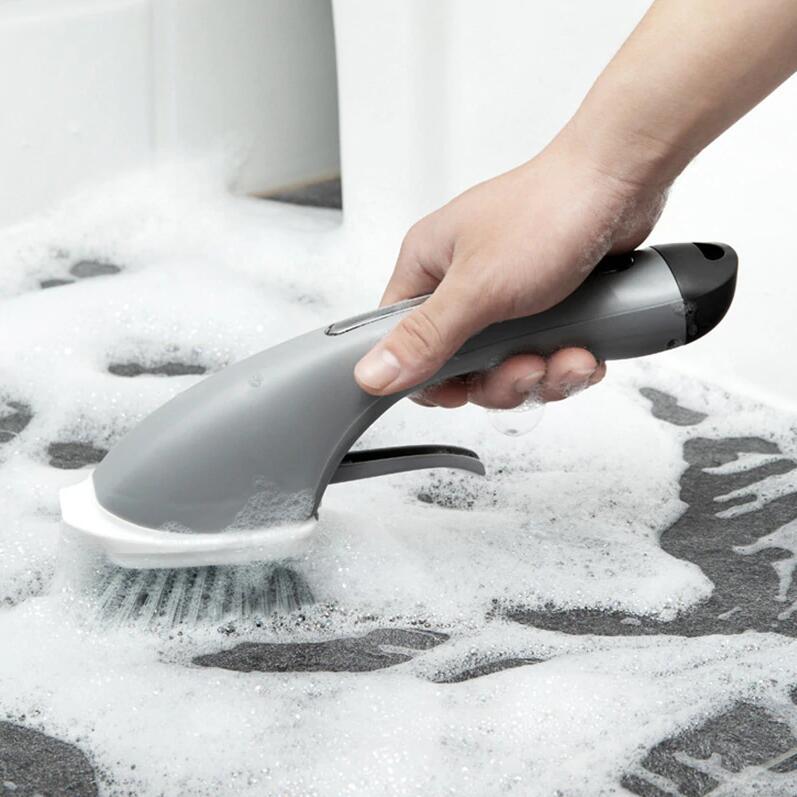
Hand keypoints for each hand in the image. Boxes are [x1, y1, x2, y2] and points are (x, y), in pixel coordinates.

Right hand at [354, 132, 667, 408]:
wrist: (622, 180)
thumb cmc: (548, 210)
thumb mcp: (478, 286)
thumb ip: (426, 337)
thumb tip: (373, 372)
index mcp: (428, 267)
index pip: (401, 340)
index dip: (427, 376)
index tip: (460, 389)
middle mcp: (461, 283)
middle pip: (460, 365)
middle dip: (501, 379)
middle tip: (526, 367)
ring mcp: (504, 296)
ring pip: (506, 365)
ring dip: (542, 374)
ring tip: (568, 356)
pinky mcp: (543, 305)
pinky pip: (542, 355)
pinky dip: (566, 362)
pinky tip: (584, 350)